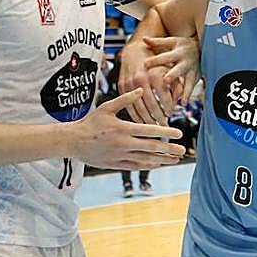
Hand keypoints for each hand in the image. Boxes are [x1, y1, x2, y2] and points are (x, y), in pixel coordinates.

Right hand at [67, 88, 185, 169]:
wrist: (72, 141)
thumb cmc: (90, 122)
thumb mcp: (106, 108)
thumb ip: (125, 99)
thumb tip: (141, 89)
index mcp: (122, 128)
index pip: (149, 131)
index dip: (166, 132)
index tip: (180, 134)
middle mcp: (123, 143)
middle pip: (151, 147)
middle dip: (169, 149)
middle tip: (183, 150)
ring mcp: (119, 155)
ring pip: (145, 159)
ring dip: (162, 160)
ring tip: (176, 159)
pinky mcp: (115, 164)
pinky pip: (135, 166)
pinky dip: (148, 165)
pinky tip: (159, 164)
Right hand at [119, 41, 174, 124]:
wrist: (135, 50)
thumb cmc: (155, 61)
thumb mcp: (169, 70)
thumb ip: (176, 85)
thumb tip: (180, 101)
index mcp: (155, 75)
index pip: (164, 97)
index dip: (169, 107)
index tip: (172, 114)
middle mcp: (142, 79)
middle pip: (151, 105)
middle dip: (158, 117)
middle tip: (164, 126)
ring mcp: (130, 84)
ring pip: (139, 107)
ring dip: (147, 119)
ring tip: (154, 127)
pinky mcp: (121, 87)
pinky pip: (128, 105)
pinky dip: (135, 115)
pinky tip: (141, 122)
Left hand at [142, 36, 200, 102]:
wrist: (203, 48)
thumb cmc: (183, 46)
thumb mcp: (172, 42)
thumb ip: (158, 42)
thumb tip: (144, 39)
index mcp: (178, 52)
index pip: (165, 56)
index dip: (155, 60)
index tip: (145, 64)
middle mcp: (186, 62)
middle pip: (178, 69)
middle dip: (172, 75)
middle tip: (165, 80)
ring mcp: (192, 71)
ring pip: (188, 81)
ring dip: (184, 91)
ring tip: (180, 99)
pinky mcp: (196, 78)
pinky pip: (191, 87)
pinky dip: (187, 95)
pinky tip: (183, 103)